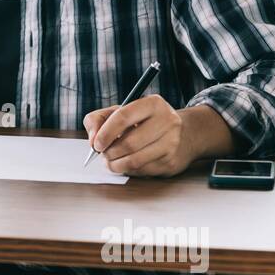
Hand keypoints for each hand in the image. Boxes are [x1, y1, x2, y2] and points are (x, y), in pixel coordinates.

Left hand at [83, 96, 235, 176]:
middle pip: (128, 143)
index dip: (105, 133)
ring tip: (111, 162)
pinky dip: (128, 170)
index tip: (96, 144)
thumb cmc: (142, 122)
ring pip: (135, 161)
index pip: (123, 117)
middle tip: (103, 154)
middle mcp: (167, 121)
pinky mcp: (171, 162)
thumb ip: (98, 119)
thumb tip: (92, 139)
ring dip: (116, 165)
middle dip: (110, 153)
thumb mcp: (121, 112)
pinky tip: (127, 164)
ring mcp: (172, 143)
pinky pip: (142, 171)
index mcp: (153, 103)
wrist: (181, 135)